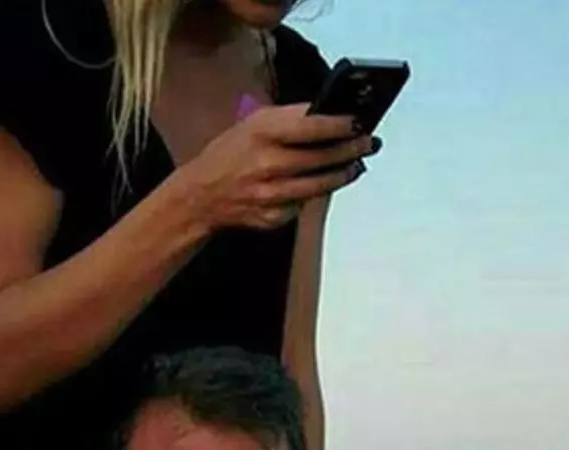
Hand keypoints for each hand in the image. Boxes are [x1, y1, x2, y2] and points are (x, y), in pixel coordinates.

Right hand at [179, 104, 379, 230]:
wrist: (201, 195)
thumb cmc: (230, 153)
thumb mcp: (252, 124)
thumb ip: (289, 118)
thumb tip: (330, 114)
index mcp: (261, 133)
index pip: (312, 126)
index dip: (340, 124)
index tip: (359, 122)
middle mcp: (266, 163)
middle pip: (322, 157)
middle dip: (351, 149)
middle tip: (368, 143)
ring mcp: (270, 194)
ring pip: (320, 185)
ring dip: (343, 174)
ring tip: (355, 165)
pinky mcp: (273, 216)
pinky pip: (304, 204)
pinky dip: (316, 193)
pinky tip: (324, 183)